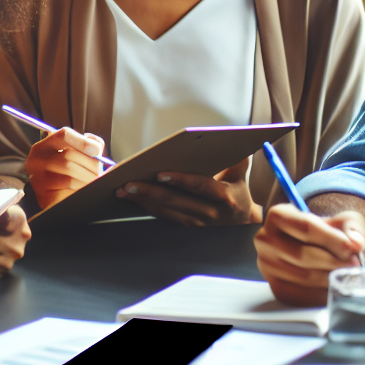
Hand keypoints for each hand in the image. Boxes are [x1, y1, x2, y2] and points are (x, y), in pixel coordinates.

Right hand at [24, 127, 106, 209]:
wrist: (54, 197)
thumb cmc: (66, 173)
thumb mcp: (74, 153)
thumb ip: (87, 144)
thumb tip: (96, 146)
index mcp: (43, 147)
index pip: (64, 136)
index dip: (83, 142)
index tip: (96, 150)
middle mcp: (36, 161)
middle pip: (69, 156)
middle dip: (90, 165)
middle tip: (97, 171)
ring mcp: (38, 180)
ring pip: (70, 177)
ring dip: (86, 180)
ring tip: (89, 180)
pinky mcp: (45, 198)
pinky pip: (69, 192)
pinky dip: (79, 191)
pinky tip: (80, 189)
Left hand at [117, 159, 257, 225]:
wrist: (242, 221)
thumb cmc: (238, 189)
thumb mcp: (241, 173)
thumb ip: (236, 158)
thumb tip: (227, 139)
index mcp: (224, 197)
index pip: (200, 186)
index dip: (181, 180)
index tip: (160, 173)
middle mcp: (210, 213)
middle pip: (176, 201)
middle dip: (149, 192)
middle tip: (127, 183)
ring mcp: (197, 223)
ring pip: (165, 211)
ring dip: (142, 201)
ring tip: (122, 190)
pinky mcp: (186, 226)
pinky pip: (163, 216)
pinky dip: (145, 207)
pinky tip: (130, 198)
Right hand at [255, 204, 364, 304]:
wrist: (308, 247)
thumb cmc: (324, 232)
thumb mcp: (338, 220)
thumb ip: (351, 227)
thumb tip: (357, 243)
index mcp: (277, 216)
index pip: (306, 228)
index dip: (332, 240)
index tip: (352, 249)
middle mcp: (265, 240)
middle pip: (303, 255)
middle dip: (334, 262)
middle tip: (354, 265)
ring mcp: (267, 265)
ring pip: (304, 277)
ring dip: (331, 279)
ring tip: (348, 275)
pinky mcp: (275, 287)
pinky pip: (302, 295)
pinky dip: (323, 294)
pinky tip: (335, 287)